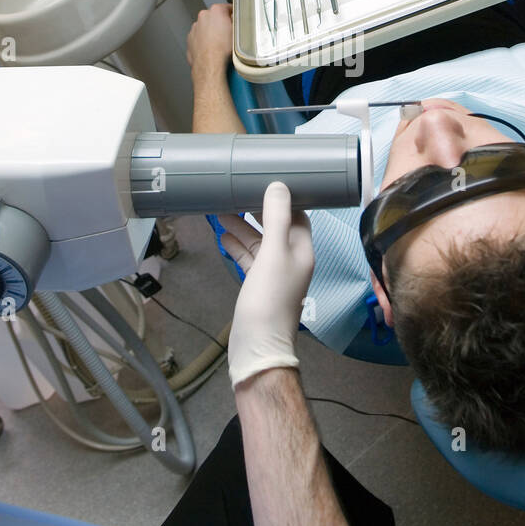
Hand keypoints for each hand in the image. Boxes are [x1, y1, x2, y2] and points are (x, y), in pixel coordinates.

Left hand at [187, 3, 233, 75]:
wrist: (210, 64)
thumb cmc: (223, 50)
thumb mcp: (237, 33)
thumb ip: (236, 24)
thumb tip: (237, 23)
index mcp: (216, 11)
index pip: (226, 8)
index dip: (232, 15)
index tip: (234, 19)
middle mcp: (203, 17)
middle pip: (214, 17)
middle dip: (220, 24)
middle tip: (228, 34)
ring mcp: (195, 28)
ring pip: (205, 28)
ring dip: (211, 33)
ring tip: (220, 44)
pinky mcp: (190, 39)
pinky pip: (199, 38)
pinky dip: (204, 42)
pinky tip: (212, 49)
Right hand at [220, 183, 314, 388]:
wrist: (257, 345)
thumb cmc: (269, 298)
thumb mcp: (273, 253)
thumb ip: (276, 219)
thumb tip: (279, 186)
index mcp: (302, 250)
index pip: (298, 215)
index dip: (284, 199)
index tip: (266, 181)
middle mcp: (291, 260)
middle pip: (276, 227)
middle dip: (258, 210)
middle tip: (238, 191)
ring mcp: (274, 274)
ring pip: (260, 242)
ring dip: (243, 227)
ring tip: (222, 209)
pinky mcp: (258, 285)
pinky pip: (250, 259)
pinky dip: (238, 247)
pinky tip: (223, 236)